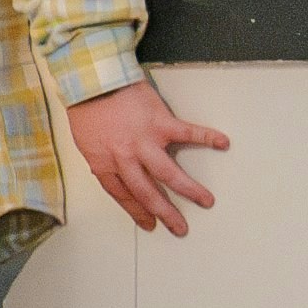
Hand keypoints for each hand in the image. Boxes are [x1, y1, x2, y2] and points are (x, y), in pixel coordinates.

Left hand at [71, 77, 230, 237]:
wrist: (93, 80)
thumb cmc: (87, 107)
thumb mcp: (85, 143)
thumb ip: (101, 160)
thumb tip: (114, 173)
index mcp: (105, 165)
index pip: (124, 196)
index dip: (138, 212)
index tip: (150, 224)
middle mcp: (126, 159)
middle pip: (148, 193)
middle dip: (167, 213)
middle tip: (180, 227)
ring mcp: (145, 141)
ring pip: (169, 174)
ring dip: (189, 189)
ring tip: (205, 200)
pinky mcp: (160, 122)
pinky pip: (188, 133)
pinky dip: (207, 137)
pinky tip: (222, 143)